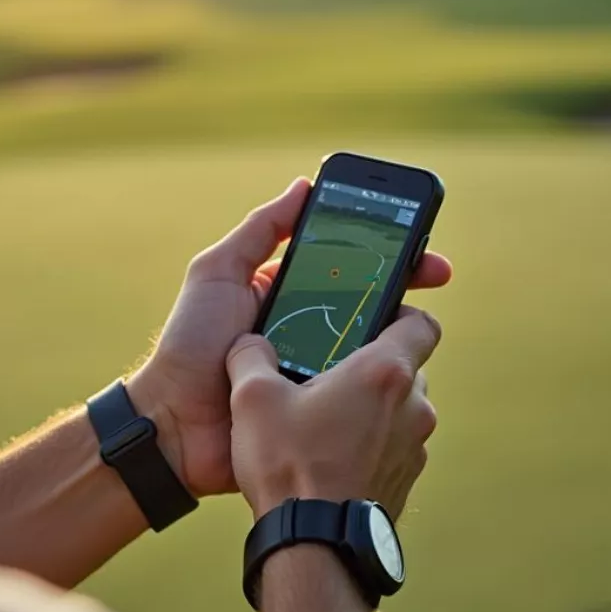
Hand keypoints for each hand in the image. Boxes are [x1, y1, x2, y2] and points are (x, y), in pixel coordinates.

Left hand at [128, 181, 451, 498]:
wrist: (174, 426)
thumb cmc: (189, 344)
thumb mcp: (217, 274)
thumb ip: (259, 231)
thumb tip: (304, 186)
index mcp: (288, 296)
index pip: (344, 267)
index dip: (381, 252)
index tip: (415, 241)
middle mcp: (309, 331)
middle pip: (368, 305)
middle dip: (406, 287)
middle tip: (436, 275)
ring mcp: (319, 373)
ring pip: (371, 349)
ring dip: (398, 333)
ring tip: (417, 318)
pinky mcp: (322, 412)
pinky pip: (359, 393)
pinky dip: (382, 381)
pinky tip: (404, 369)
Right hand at [224, 307, 442, 520]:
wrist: (314, 545)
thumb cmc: (288, 466)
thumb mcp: (252, 399)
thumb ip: (250, 356)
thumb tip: (248, 342)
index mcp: (384, 373)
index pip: (423, 324)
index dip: (402, 314)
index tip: (374, 319)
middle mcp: (413, 407)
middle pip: (407, 367)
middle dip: (372, 367)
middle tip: (329, 373)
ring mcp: (415, 448)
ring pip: (400, 410)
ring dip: (371, 409)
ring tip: (324, 421)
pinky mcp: (406, 481)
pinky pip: (393, 447)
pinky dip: (370, 445)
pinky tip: (330, 457)